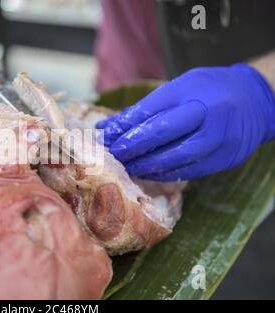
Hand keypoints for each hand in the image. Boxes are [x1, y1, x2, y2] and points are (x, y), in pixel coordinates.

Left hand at [97, 64, 274, 180]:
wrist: (256, 101)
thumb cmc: (209, 91)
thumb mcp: (179, 88)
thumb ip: (147, 108)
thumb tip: (110, 127)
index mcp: (192, 90)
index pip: (151, 110)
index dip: (125, 127)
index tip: (106, 137)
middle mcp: (208, 112)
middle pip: (163, 132)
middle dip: (132, 147)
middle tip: (113, 156)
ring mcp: (220, 137)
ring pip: (177, 157)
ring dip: (147, 166)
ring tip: (128, 168)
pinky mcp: (227, 158)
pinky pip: (191, 171)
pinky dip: (166, 174)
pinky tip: (150, 173)